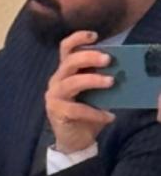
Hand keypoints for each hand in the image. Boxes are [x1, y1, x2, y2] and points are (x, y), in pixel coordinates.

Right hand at [46, 32, 114, 154]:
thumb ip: (100, 79)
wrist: (74, 140)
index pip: (66, 49)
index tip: (95, 35)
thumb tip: (121, 69)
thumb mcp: (95, 93)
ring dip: (92, 80)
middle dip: (89, 57)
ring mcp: (54, 96)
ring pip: (71, 82)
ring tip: (111, 82)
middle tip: (109, 59)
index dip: (78, 39)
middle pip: (69, 62)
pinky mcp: (57, 111)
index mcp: (65, 72)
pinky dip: (96, 112)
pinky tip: (109, 116)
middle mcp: (57, 80)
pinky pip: (77, 109)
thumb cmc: (86, 113)